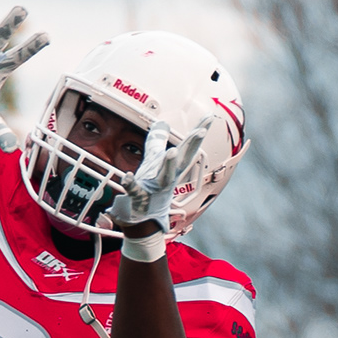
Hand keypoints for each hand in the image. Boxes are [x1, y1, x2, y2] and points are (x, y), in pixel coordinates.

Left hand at [108, 121, 201, 239]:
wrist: (143, 220)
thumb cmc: (151, 188)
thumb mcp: (154, 162)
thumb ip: (157, 141)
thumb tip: (163, 122)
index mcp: (172, 168)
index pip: (187, 147)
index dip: (198, 132)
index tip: (210, 117)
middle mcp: (167, 178)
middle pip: (182, 161)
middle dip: (191, 146)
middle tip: (201, 131)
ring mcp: (154, 189)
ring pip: (164, 177)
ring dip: (168, 165)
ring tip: (171, 151)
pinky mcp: (139, 199)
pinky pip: (134, 190)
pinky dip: (131, 184)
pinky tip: (127, 176)